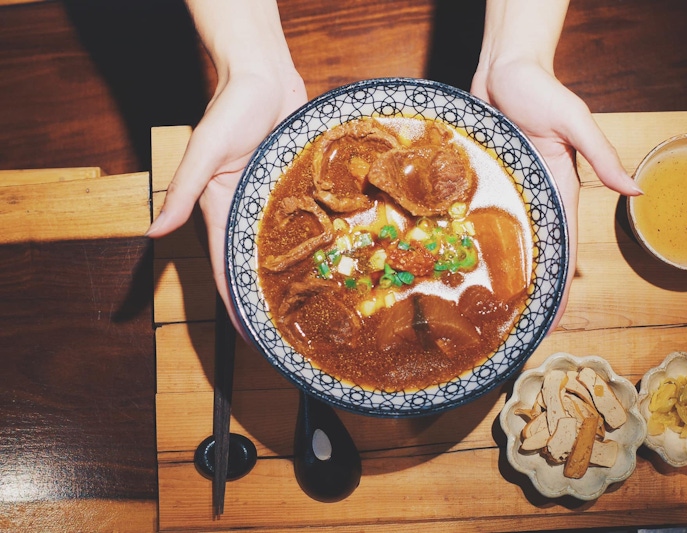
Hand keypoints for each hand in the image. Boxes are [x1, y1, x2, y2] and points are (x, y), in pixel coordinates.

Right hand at [146, 66, 306, 330]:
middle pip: (256, 264)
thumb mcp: (204, 153)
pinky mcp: (296, 185)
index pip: (226, 266)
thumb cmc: (231, 110)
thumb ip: (182, 192)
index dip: (235, 301)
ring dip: (291, 274)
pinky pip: (307, 219)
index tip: (248, 335)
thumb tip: (153, 232)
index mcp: (221, 209)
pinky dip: (314, 241)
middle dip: (266, 298)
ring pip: (282, 245)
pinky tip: (330, 260)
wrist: (265, 77)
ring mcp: (273, 199)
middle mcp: (247, 210)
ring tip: (312, 307)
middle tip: (286, 333)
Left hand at [471, 58, 640, 329]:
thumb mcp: (575, 121)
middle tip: (527, 326)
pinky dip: (488, 238)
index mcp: (562, 187)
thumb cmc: (540, 89)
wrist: (504, 68)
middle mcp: (539, 194)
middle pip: (539, 250)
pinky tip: (475, 259)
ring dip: (513, 268)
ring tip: (500, 304)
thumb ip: (602, 156)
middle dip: (538, 288)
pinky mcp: (493, 178)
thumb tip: (638, 190)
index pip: (565, 246)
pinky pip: (489, 215)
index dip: (562, 283)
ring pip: (515, 238)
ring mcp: (515, 188)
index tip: (558, 318)